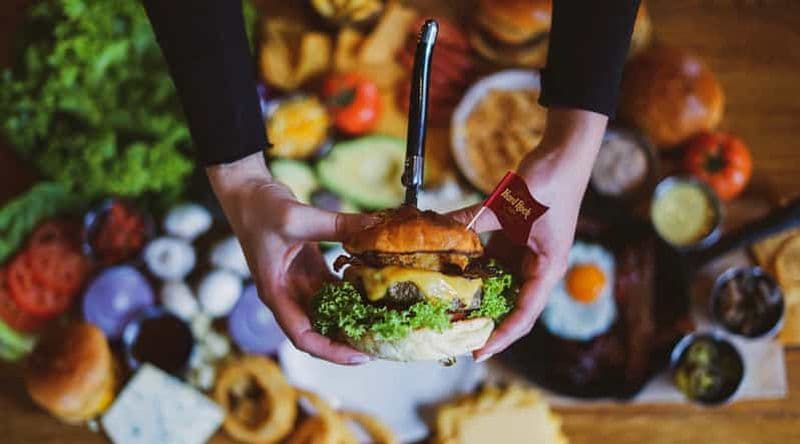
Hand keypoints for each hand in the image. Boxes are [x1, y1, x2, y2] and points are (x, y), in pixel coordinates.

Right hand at [207, 152, 375, 364]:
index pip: (303, 336)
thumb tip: (374, 226)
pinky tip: (375, 288)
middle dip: (348, 338)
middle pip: (319, 329)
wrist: (247, 189)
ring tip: (383, 320)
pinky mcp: (308, 267)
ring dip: (353, 315)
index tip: (360, 355)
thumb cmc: (259, 208)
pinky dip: (352, 289)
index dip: (332, 351)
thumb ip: (337, 225)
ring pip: (329, 309)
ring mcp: (298, 281)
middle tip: (381, 340)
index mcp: (276, 293)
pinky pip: (334, 286)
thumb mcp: (297, 218)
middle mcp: (287, 293)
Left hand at [450, 108, 607, 361]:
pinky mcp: (516, 238)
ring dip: (478, 296)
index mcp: (548, 266)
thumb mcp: (509, 203)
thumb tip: (440, 230)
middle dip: (487, 321)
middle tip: (455, 336)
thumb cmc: (549, 180)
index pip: (525, 312)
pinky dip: (475, 268)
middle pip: (512, 304)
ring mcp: (527, 252)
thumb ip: (475, 219)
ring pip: (500, 284)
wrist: (564, 153)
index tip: (479, 351)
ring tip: (449, 312)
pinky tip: (451, 274)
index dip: (502, 335)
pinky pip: (493, 260)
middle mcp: (538, 265)